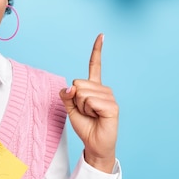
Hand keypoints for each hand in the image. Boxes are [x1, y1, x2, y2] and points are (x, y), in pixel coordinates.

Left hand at [59, 33, 118, 172]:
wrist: (94, 143)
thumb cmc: (84, 125)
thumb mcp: (70, 108)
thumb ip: (66, 95)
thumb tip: (70, 87)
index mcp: (94, 87)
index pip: (95, 65)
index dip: (97, 50)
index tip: (101, 35)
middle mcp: (103, 89)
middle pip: (77, 83)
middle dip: (75, 100)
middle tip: (85, 112)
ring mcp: (109, 96)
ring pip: (82, 93)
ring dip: (81, 107)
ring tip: (91, 115)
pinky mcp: (112, 106)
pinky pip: (90, 101)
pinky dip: (88, 111)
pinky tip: (97, 117)